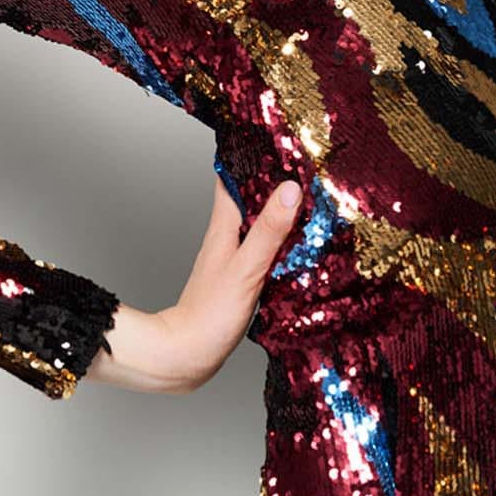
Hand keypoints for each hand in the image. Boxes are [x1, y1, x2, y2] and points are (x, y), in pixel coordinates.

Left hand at [161, 173, 301, 390]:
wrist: (186, 356)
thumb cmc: (210, 314)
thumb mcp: (246, 268)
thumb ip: (268, 231)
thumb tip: (290, 189)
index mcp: (223, 229)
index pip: (232, 179)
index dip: (249, 157)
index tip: (273, 138)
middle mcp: (225, 240)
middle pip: (248, 200)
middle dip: (271, 182)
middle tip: (303, 165)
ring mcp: (232, 261)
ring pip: (257, 225)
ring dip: (278, 213)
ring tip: (309, 200)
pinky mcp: (240, 282)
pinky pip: (263, 250)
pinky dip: (280, 242)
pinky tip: (298, 248)